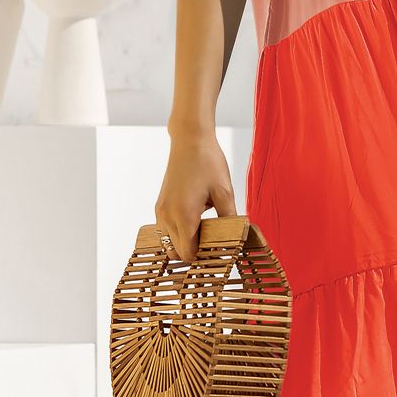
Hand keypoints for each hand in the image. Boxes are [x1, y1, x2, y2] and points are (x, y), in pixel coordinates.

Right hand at [154, 132, 238, 262]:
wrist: (189, 140)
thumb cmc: (208, 162)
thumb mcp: (224, 191)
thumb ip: (229, 218)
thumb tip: (236, 238)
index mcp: (184, 215)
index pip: (188, 254)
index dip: (203, 257)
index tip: (218, 253)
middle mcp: (167, 216)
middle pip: (177, 252)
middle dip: (195, 253)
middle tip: (215, 243)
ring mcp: (160, 211)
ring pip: (169, 243)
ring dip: (185, 243)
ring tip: (206, 232)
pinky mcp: (160, 205)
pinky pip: (166, 230)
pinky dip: (178, 233)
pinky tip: (196, 222)